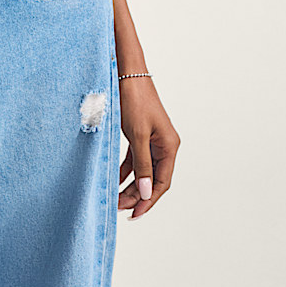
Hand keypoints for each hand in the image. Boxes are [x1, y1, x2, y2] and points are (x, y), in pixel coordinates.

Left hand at [117, 76, 179, 218]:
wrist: (126, 72)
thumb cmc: (133, 99)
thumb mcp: (137, 135)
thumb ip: (142, 165)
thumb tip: (147, 193)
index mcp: (169, 146)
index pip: (162, 182)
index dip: (149, 200)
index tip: (135, 214)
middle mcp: (164, 144)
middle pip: (153, 178)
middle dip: (138, 194)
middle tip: (120, 208)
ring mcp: (152, 139)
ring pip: (143, 170)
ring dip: (131, 184)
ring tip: (117, 199)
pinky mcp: (140, 134)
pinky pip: (135, 159)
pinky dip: (126, 170)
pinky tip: (116, 180)